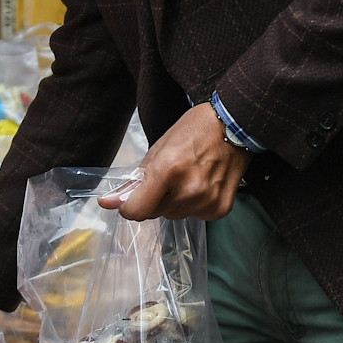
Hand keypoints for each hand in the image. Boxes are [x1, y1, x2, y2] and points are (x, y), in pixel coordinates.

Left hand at [100, 103, 251, 220]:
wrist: (235, 127)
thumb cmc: (194, 131)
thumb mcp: (158, 149)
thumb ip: (134, 180)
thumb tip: (108, 203)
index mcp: (168, 169)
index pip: (137, 211)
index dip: (129, 207)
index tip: (130, 200)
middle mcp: (188, 190)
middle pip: (156, 213)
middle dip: (155, 199)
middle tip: (169, 178)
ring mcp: (206, 202)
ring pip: (175, 215)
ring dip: (175, 202)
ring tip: (189, 178)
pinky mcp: (220, 209)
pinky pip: (196, 216)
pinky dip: (195, 205)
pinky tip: (204, 185)